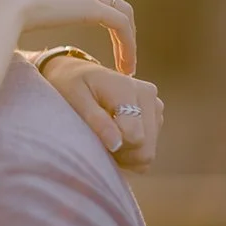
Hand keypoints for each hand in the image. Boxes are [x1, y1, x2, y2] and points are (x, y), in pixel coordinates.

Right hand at [0, 0, 136, 74]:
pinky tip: (126, 67)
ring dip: (125, 37)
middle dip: (112, 21)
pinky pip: (121, 26)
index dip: (90, 9)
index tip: (89, 30)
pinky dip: (128, 46)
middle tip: (116, 47)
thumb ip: (8, 19)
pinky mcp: (94, 7)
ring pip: (120, 11)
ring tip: (125, 63)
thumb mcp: (0, 11)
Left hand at [43, 55, 163, 171]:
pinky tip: (114, 137)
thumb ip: (96, 120)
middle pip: (145, 148)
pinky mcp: (155, 115)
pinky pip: (147, 147)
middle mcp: (148, 96)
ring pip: (147, 151)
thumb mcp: (74, 98)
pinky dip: (130, 150)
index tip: (94, 141)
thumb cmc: (70, 84)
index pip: (134, 137)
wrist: (76, 71)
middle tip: (97, 142)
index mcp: (129, 90)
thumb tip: (117, 144)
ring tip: (103, 137)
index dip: (114, 149)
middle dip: (121, 154)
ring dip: (125, 153)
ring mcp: (155, 105)